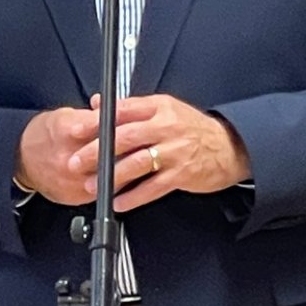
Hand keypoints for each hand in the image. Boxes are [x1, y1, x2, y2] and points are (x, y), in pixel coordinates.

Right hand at [15, 103, 156, 205]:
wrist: (21, 159)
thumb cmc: (43, 135)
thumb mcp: (64, 115)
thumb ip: (91, 115)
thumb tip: (116, 112)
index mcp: (65, 131)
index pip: (101, 127)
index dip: (121, 124)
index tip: (135, 124)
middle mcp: (68, 157)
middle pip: (109, 153)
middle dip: (129, 148)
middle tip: (144, 142)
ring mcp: (72, 179)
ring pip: (110, 174)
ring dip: (127, 168)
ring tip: (139, 160)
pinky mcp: (75, 196)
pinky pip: (104, 190)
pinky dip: (116, 183)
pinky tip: (124, 175)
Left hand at [69, 94, 250, 211]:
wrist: (229, 147)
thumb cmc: (192, 128)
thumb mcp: (163, 108)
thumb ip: (130, 107)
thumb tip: (98, 103)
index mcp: (158, 108)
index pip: (122, 111)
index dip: (96, 121)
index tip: (76, 130)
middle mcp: (165, 127)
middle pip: (125, 137)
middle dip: (97, 150)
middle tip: (76, 161)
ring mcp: (174, 151)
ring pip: (137, 163)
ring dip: (111, 176)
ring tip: (92, 185)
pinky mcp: (181, 174)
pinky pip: (153, 187)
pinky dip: (134, 196)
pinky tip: (118, 202)